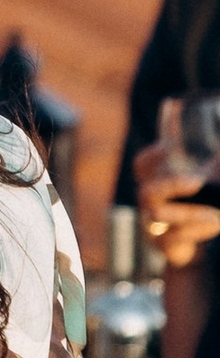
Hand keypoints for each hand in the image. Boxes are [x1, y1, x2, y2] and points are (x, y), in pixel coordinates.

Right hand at [138, 101, 219, 262]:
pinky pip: (171, 239)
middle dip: (170, 184)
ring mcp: (155, 224)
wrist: (206, 239)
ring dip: (189, 213)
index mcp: (159, 178)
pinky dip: (194, 231)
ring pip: (158, 215)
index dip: (154, 156)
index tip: (171, 148)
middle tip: (197, 181)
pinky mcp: (164, 246)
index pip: (144, 164)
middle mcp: (151, 200)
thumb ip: (212, 155)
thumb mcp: (209, 171)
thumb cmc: (208, 199)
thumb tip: (206, 111)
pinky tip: (213, 224)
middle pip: (148, 191)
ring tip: (215, 213)